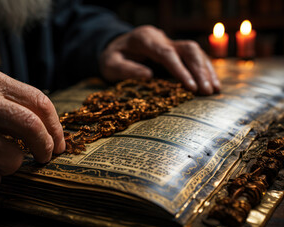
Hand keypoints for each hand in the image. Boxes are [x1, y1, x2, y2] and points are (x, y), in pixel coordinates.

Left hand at [99, 25, 220, 94]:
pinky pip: (194, 56)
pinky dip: (204, 69)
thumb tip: (148, 76)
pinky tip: (211, 82)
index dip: (181, 70)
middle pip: (187, 50)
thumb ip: (126, 69)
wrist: (115, 46)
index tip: (192, 87)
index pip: (167, 53)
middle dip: (199, 70)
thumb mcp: (110, 64)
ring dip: (206, 70)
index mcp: (145, 39)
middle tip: (207, 91)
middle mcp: (161, 37)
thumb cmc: (112, 58)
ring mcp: (169, 41)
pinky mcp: (174, 49)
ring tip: (214, 90)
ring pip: (195, 51)